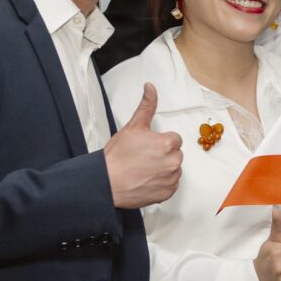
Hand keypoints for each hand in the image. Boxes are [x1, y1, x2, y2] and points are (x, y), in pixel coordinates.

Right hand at [104, 84, 182, 208]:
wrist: (106, 183)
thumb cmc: (117, 157)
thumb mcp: (132, 127)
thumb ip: (146, 106)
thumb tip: (150, 87)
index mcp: (168, 144)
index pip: (173, 139)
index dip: (158, 142)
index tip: (146, 147)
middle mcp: (173, 161)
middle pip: (174, 154)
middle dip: (162, 155)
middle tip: (142, 159)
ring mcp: (171, 178)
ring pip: (173, 169)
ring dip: (162, 169)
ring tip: (142, 170)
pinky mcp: (168, 192)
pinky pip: (170, 184)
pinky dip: (161, 183)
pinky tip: (146, 180)